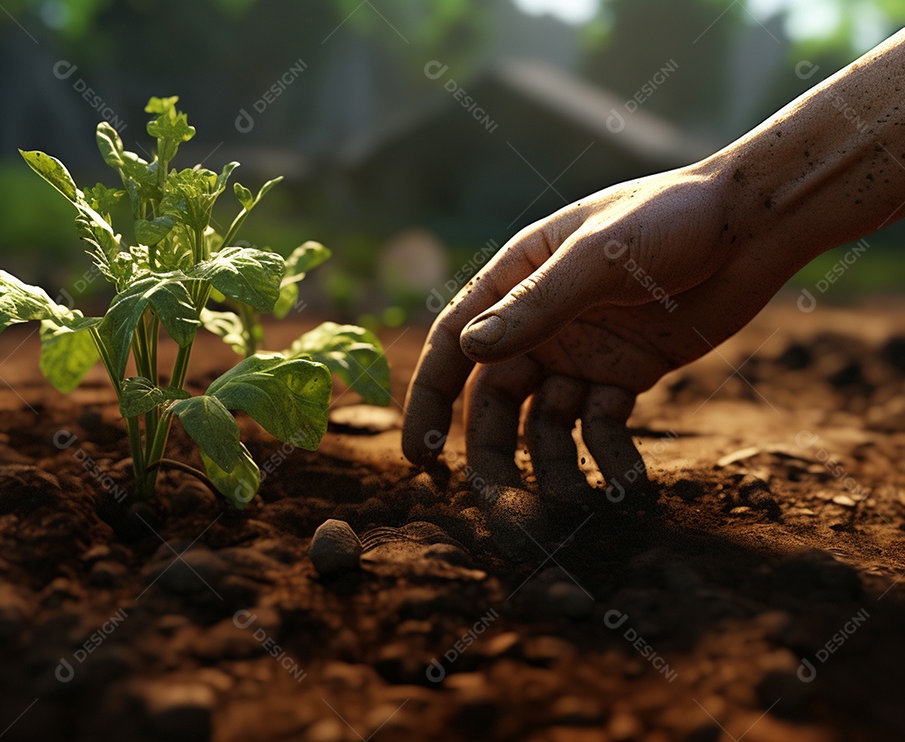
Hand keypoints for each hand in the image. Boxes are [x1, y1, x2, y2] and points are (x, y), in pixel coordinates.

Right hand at [402, 164, 793, 494]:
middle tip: (498, 507)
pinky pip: (603, 426)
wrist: (754, 226)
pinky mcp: (625, 374)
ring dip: (553, 465)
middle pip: (497, 398)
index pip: (456, 343)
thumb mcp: (601, 256)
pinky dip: (609, 455)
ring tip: (569, 505)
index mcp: (516, 279)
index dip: (431, 399)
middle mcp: (540, 320)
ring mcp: (582, 350)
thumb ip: (538, 303)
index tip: (419, 456)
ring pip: (547, 422)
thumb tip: (470, 349)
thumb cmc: (672, 218)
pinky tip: (629, 480)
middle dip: (494, 453)